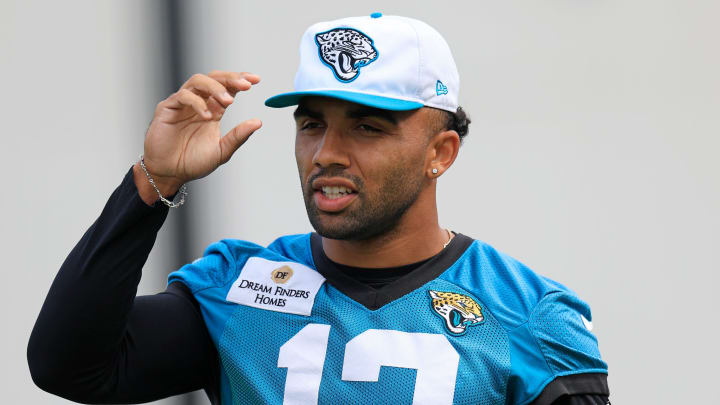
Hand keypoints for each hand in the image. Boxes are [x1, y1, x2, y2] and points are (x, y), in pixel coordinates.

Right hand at [139, 71, 262, 194]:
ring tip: (228, 101)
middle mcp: (199, 103)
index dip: (240, 80)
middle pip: (214, 78)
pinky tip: (207, 116)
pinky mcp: (167, 108)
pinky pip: (183, 96)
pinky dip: (197, 102)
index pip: (227, 87)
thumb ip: (238, 136)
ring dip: (215, 87)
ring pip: (198, 81)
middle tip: (245, 85)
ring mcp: (182, 104)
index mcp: (213, 110)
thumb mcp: (222, 151)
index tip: (256, 79)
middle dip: (231, 78)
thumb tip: (258, 122)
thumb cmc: (193, 162)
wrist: (170, 174)